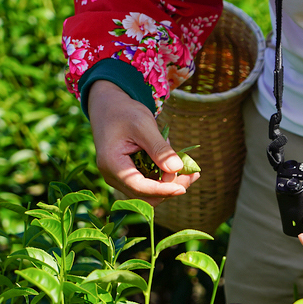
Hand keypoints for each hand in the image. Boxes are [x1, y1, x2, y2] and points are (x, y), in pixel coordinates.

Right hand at [88, 80, 199, 204]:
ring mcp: (120, 178)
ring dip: (170, 185)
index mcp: (112, 164)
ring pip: (148, 193)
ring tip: (191, 171)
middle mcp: (113, 176)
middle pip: (144, 195)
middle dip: (170, 189)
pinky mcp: (128, 176)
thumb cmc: (125, 113)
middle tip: (193, 174)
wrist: (109, 108)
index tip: (183, 188)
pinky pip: (148, 184)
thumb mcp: (144, 125)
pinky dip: (165, 179)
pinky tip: (181, 168)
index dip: (162, 190)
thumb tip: (177, 169)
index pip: (139, 187)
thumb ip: (159, 148)